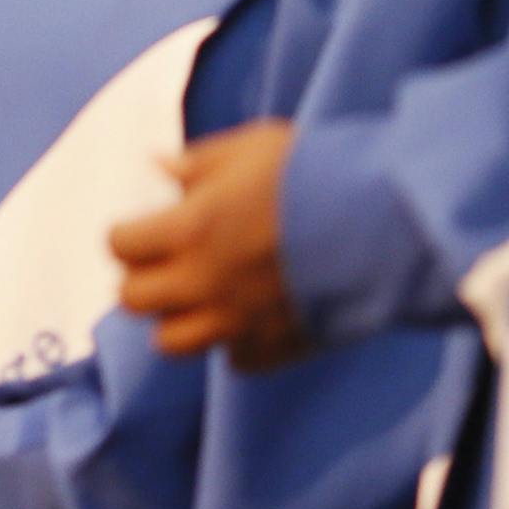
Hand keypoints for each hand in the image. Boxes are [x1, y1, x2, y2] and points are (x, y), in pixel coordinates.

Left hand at [110, 119, 308, 370]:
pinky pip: (234, 360)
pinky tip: (250, 315)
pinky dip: (233, 342)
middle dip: (142, 279)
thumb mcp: (251, 148)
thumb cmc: (316, 173)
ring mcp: (238, 322)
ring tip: (200, 295)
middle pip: (133, 300)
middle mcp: (204, 282)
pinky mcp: (276, 347)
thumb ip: (198, 162)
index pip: (119, 246)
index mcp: (190, 229)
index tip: (145, 228)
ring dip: (177, 318)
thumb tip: (158, 166)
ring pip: (170, 344)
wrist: (389, 223)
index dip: (127, 236)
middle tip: (165, 263)